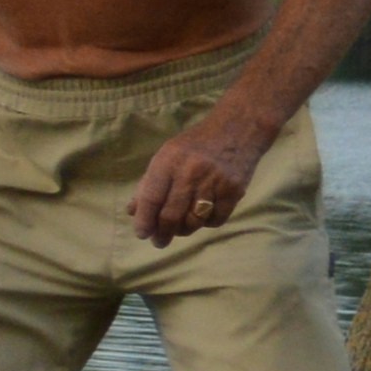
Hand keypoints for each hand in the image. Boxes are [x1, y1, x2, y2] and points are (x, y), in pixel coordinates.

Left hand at [131, 120, 263, 242]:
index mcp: (168, 161)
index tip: (141, 234)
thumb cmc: (195, 144)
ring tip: (178, 230)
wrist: (238, 129)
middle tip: (159, 242)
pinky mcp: (234, 190)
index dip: (144, 220)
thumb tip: (132, 211)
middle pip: (172, 214)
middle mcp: (190, 172)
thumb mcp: (166, 155)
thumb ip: (149, 183)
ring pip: (194, 221)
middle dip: (162, 233)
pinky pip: (216, 219)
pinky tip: (202, 218)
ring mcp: (215, 182)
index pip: (151, 198)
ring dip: (183, 230)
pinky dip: (206, 224)